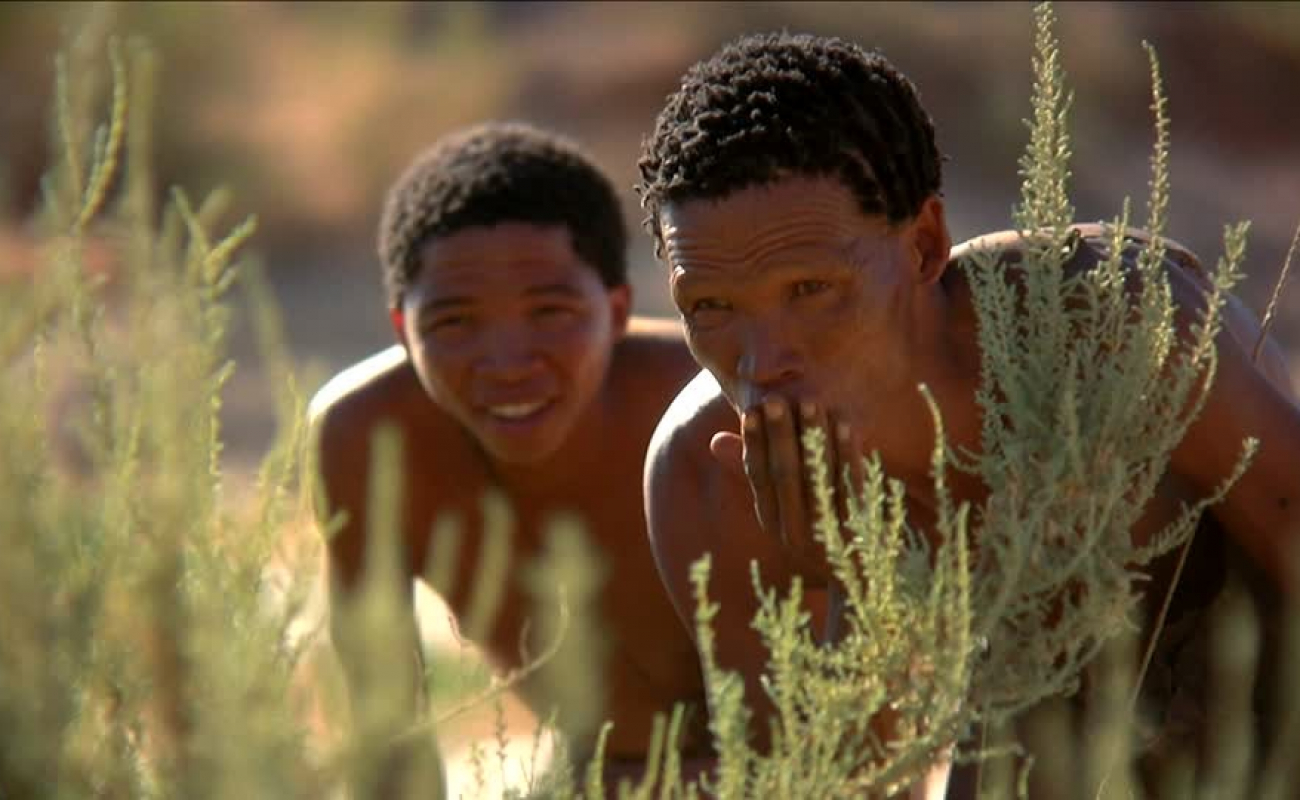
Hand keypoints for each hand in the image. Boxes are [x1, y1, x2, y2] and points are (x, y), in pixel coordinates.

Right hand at [709, 396, 862, 585]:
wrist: (862, 583)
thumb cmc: (816, 534)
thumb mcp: (784, 508)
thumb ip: (755, 473)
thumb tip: (715, 440)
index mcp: (773, 523)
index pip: (757, 477)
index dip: (753, 443)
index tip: (751, 410)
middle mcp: (794, 531)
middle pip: (784, 475)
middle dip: (779, 434)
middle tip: (776, 398)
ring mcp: (827, 532)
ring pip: (817, 476)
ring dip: (813, 436)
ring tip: (811, 401)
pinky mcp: (859, 530)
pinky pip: (851, 485)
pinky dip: (848, 453)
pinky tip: (845, 424)